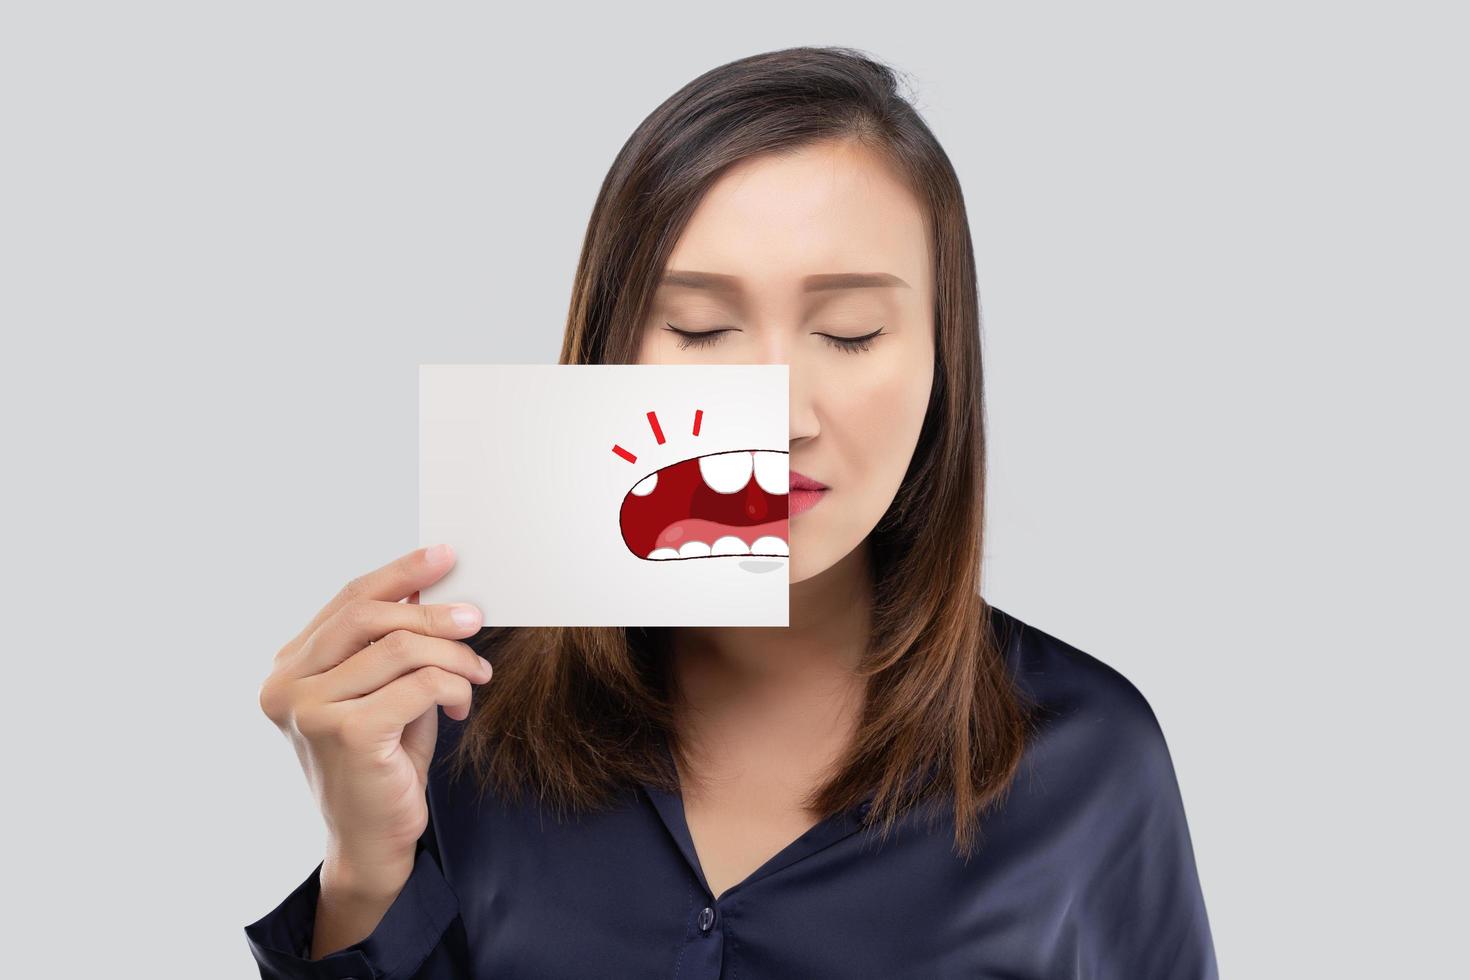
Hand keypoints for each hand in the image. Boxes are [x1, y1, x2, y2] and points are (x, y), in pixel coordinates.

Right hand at [258, 544, 491, 888]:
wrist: (373, 839)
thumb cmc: (382, 761)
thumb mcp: (383, 691)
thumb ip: (390, 644)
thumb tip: (426, 589)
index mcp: (288, 668)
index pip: (348, 601)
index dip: (399, 573)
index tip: (444, 556)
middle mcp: (286, 685)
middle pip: (370, 616)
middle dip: (433, 613)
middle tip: (475, 619)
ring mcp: (309, 710)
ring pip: (401, 648)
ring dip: (453, 656)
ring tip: (476, 674)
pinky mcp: (344, 733)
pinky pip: (418, 683)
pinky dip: (452, 686)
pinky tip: (459, 706)